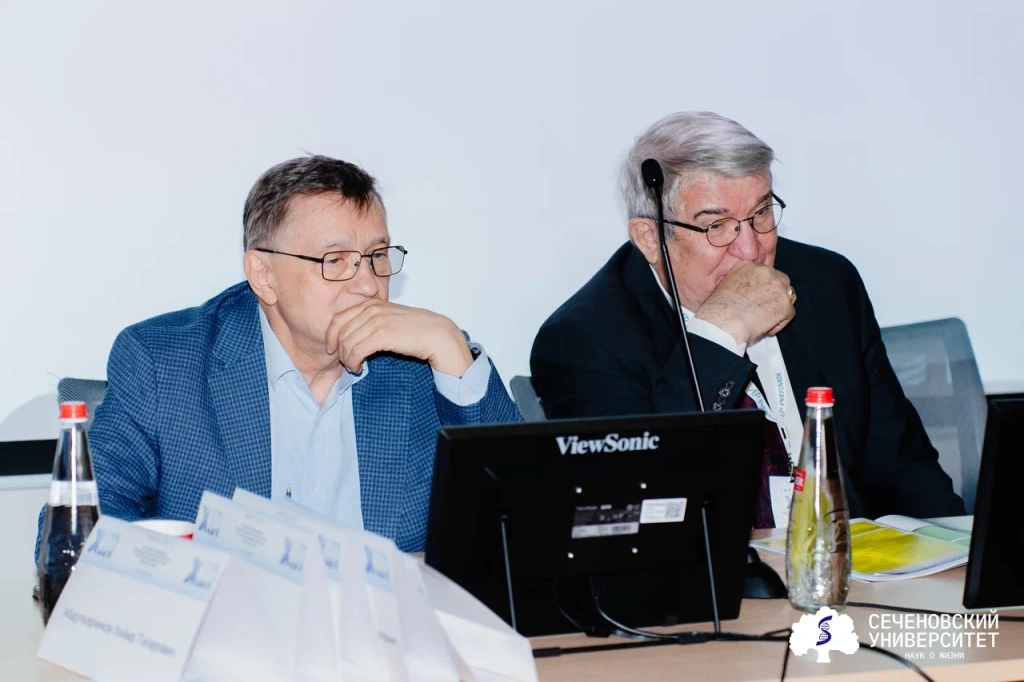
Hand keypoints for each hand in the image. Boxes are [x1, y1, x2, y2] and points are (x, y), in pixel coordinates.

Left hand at [325, 299, 473, 375]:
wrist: (438, 335)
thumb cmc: (416, 331)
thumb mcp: (390, 320)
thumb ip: (372, 322)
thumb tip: (354, 336)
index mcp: (372, 304)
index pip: (339, 318)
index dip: (330, 335)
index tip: (331, 349)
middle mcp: (372, 309)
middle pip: (340, 332)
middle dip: (339, 351)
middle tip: (346, 362)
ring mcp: (377, 320)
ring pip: (347, 343)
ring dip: (347, 359)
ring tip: (354, 367)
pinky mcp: (383, 334)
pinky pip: (357, 350)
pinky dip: (354, 362)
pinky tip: (360, 367)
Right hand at [694, 261, 795, 344]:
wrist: (722, 323)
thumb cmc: (717, 311)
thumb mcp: (726, 286)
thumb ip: (742, 284)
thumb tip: (749, 295)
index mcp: (748, 265)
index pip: (764, 273)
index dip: (762, 288)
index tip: (756, 299)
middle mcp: (765, 271)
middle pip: (780, 281)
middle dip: (775, 295)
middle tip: (763, 309)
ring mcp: (778, 287)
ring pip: (788, 296)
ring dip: (779, 307)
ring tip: (764, 320)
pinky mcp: (785, 304)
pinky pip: (789, 314)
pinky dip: (780, 322)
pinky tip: (766, 328)